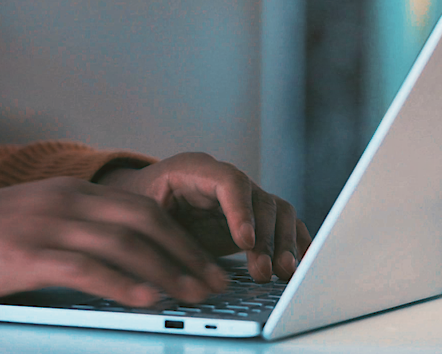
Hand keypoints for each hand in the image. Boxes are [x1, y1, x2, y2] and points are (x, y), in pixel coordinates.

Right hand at [0, 176, 229, 306]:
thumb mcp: (32, 221)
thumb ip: (73, 232)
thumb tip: (120, 263)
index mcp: (67, 192)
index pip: (139, 209)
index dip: (179, 236)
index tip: (204, 262)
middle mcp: (63, 201)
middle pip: (142, 223)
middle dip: (185, 255)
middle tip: (212, 283)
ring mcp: (45, 225)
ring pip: (123, 245)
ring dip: (166, 272)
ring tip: (194, 296)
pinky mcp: (26, 254)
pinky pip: (86, 268)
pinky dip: (122, 284)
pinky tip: (146, 300)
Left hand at [96, 152, 311, 281]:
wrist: (145, 198)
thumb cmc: (140, 205)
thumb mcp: (141, 214)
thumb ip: (161, 234)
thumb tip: (180, 269)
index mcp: (194, 169)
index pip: (228, 181)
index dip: (241, 210)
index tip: (245, 242)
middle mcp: (226, 179)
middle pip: (259, 199)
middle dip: (266, 238)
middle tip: (263, 270)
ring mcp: (244, 196)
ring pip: (277, 211)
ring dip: (283, 243)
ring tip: (281, 273)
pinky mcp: (255, 216)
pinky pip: (284, 222)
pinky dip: (296, 240)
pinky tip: (300, 262)